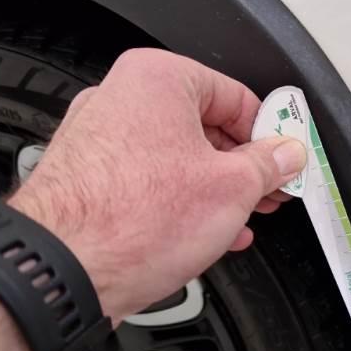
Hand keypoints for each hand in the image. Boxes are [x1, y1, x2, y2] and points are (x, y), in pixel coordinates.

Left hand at [8, 48, 305, 323]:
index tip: (286, 158)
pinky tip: (210, 231)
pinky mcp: (91, 179)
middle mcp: (123, 100)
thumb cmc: (131, 219)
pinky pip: (152, 181)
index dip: (270, 133)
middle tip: (271, 190)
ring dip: (219, 189)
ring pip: (180, 158)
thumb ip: (269, 164)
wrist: (63, 271)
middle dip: (245, 166)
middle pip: (207, 127)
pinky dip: (184, 202)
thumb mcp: (232, 188)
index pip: (237, 96)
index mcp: (158, 79)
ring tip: (245, 217)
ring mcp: (101, 139)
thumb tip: (287, 154)